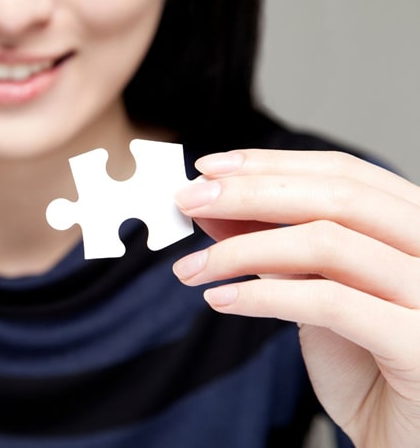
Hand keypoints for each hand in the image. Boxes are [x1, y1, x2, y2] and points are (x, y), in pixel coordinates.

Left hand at [172, 149, 419, 446]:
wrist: (402, 440)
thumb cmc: (367, 367)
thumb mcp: (315, 293)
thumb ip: (277, 247)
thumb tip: (215, 205)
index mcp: (415, 227)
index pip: (344, 173)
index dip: (270, 165)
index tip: (209, 169)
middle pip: (337, 197)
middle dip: (249, 193)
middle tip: (189, 200)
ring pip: (329, 243)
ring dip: (242, 249)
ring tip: (192, 266)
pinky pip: (331, 303)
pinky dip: (263, 296)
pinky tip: (220, 300)